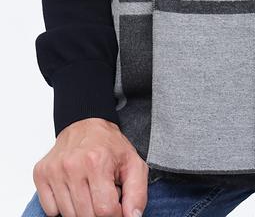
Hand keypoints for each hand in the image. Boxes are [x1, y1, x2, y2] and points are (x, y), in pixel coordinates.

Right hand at [32, 117, 148, 216]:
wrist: (85, 123)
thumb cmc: (109, 147)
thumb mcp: (133, 164)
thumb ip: (137, 194)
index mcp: (98, 161)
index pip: (104, 210)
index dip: (114, 213)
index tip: (116, 204)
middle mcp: (72, 165)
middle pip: (86, 216)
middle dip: (98, 211)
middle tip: (102, 193)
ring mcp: (54, 170)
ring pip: (68, 215)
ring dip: (81, 209)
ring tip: (88, 189)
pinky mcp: (41, 174)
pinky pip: (50, 210)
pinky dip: (63, 206)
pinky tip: (73, 189)